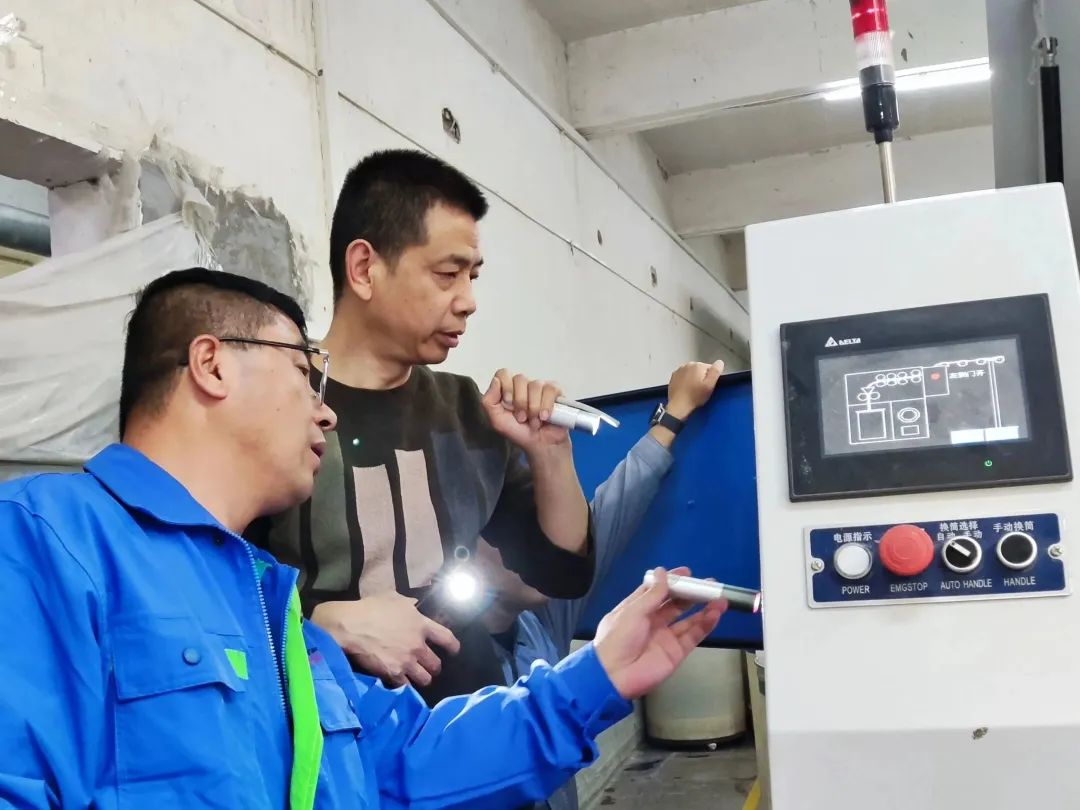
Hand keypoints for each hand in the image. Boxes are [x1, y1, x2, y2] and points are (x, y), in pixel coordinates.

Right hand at [311, 593, 459, 687]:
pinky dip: (404, 686)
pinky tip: (400, 682)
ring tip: (416, 678)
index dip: (453, 646)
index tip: (454, 651)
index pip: (447, 638)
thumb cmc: (370, 608)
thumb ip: (408, 604)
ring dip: (422, 679)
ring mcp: (406, 661)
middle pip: (436, 664)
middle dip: (434, 667)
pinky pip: (405, 686)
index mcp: (421, 624)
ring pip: (425, 679)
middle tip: (428, 667)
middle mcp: (418, 645)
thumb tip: (413, 605)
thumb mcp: (393, 598)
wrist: (351, 626)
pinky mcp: (393, 674)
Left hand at [481, 369, 569, 452]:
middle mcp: (523, 385)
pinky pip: (550, 389)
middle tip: (522, 418)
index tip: (508, 405)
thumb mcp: (497, 421)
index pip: (503, 374)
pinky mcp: (555, 392)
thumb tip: (496, 380)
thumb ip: (488, 401)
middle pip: (519, 378)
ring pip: (535, 385)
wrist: (540, 444)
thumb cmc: (519, 433)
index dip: (506, 388)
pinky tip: (545, 417)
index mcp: (507, 389)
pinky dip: (546, 405)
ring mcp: (539, 387)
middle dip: (520, 402)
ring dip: (533, 408)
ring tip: (534, 421)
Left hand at [593, 567, 725, 699]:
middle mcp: (652, 621)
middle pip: (676, 604)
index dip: (672, 581)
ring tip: (720, 598)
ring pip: (689, 620)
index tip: (687, 573)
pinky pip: (693, 636)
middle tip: (709, 584)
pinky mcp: (676, 652)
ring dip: (704, 609)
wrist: (614, 677)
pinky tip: (715, 614)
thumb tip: (662, 571)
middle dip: (692, 593)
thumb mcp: (633, 611)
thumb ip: (652, 594)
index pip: (657, 591)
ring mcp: (665, 637)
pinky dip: (705, 625)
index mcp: (637, 609)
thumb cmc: (618, 638)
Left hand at [666, 360, 723, 419]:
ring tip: (692, 389)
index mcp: (698, 365)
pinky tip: (685, 388)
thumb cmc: (695, 396)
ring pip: (692, 372)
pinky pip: (684, 375)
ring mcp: (679, 369)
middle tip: (700, 389)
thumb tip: (720, 362)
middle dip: (702, 377)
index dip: (711, 378)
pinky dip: (685, 380)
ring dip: (693, 378)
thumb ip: (715, 371)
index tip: (707, 386)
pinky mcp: (674, 375)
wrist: (678, 405)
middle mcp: (688, 364)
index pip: (710, 368)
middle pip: (700, 369)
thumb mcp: (709, 385)